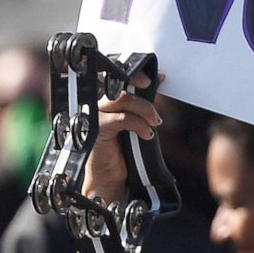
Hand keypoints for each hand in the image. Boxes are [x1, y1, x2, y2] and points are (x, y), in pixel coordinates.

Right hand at [80, 84, 162, 206]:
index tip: (157, 78)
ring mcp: (95, 116)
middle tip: (157, 109)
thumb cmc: (121, 153)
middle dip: (143, 93)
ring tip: (154, 123)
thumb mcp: (134, 125)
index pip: (118, 80)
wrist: (109, 177)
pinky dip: (138, 124)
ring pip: (121, 99)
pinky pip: (121, 118)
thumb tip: (157, 86)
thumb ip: (140, 107)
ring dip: (144, 109)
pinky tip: (146, 134)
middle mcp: (99, 106)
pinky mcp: (97, 129)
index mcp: (107, 103)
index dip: (136, 75)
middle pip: (120, 86)